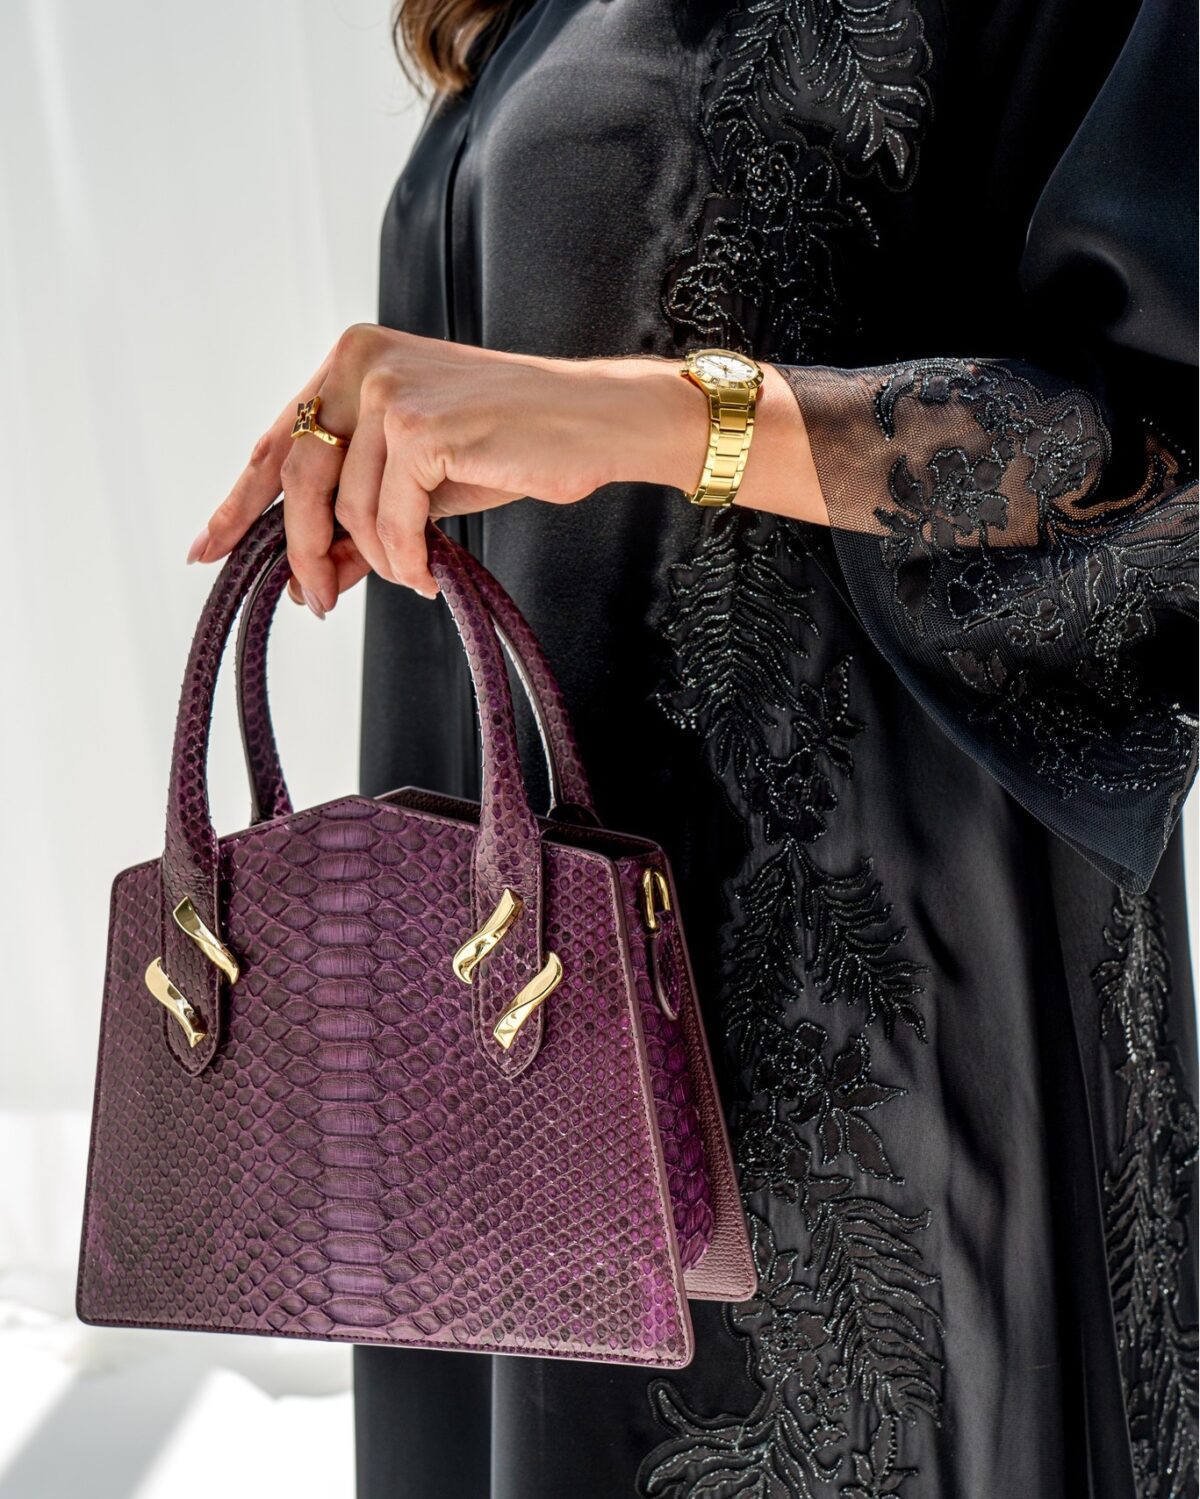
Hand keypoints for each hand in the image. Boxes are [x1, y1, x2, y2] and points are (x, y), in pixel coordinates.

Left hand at [187, 325, 823, 611]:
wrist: (596, 423)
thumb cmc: (517, 443)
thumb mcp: (424, 480)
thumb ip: (364, 512)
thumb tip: (314, 572)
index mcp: (355, 360)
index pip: (279, 438)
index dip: (240, 501)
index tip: (208, 547)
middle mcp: (364, 362)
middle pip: (299, 476)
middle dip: (304, 550)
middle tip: (317, 599)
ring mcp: (392, 389)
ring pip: (347, 507)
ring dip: (377, 560)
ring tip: (413, 575)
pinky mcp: (422, 426)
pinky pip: (390, 521)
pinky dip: (406, 559)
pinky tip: (431, 571)